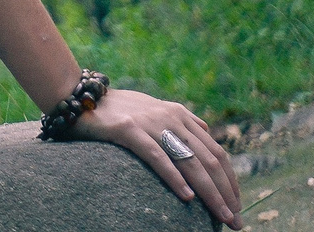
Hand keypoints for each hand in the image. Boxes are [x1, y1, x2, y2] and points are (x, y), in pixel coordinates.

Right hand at [73, 87, 243, 227]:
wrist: (76, 94)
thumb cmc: (115, 108)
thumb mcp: (153, 108)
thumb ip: (179, 119)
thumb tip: (205, 129)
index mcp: (180, 114)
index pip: (217, 152)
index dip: (230, 180)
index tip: (236, 204)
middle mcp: (170, 117)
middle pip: (209, 159)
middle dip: (226, 193)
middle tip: (235, 220)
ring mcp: (150, 122)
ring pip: (190, 161)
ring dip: (210, 192)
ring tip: (220, 215)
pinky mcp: (128, 129)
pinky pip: (157, 157)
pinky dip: (175, 178)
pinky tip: (187, 197)